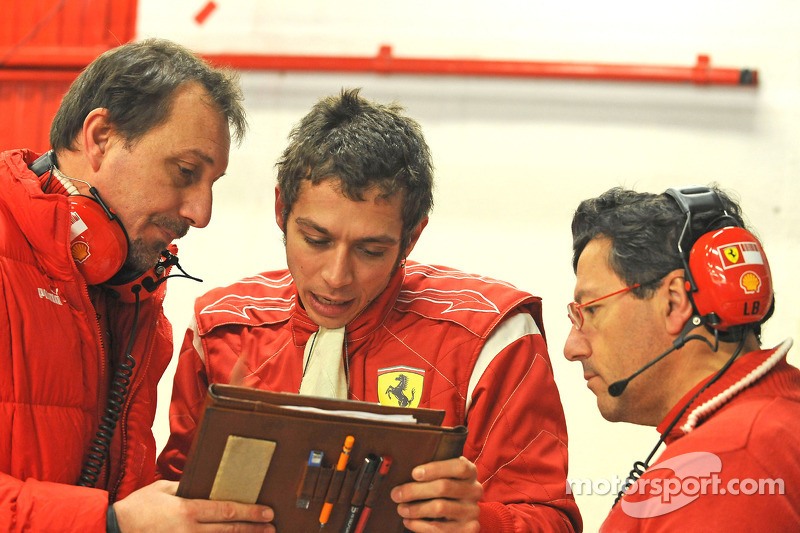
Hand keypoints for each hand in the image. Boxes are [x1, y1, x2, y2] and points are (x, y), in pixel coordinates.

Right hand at [114, 480, 274, 532]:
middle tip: (272, 527)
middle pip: (229, 530)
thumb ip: (187, 487)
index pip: (226, 511)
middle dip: (253, 528)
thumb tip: (207, 485)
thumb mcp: (164, 488)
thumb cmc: (138, 507)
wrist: (114, 529)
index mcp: (187, 510)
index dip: (250, 512)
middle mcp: (189, 530)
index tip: (267, 512)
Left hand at [390, 456, 481, 532]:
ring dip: (415, 509)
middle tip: (396, 494)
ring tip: (401, 508)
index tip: (414, 473)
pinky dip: (420, 525)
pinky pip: (439, 528)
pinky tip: (409, 521)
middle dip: (415, 490)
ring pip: (440, 508)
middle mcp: (474, 490)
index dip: (436, 469)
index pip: (458, 467)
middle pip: (444, 487)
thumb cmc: (445, 492)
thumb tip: (403, 471)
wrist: (459, 518)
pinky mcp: (468, 529)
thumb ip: (433, 472)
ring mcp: (472, 511)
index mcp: (470, 472)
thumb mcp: (445, 477)